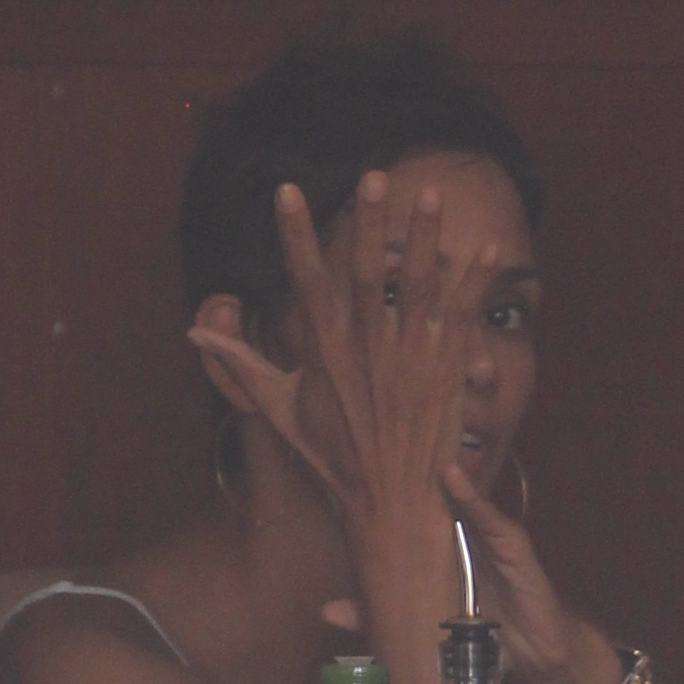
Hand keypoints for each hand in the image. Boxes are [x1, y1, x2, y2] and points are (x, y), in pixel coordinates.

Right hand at [187, 173, 496, 536]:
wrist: (390, 507)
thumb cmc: (333, 463)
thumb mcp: (281, 411)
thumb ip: (243, 365)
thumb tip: (196, 332)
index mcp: (326, 354)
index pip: (305, 282)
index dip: (295, 235)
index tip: (288, 190)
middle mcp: (368, 351)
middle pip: (367, 274)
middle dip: (370, 223)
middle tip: (373, 176)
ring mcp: (411, 360)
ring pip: (419, 288)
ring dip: (427, 240)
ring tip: (432, 194)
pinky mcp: (447, 373)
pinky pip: (463, 319)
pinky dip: (475, 285)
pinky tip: (488, 250)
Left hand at [319, 461, 620, 683]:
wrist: (531, 657)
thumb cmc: (476, 631)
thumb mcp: (422, 624)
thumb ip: (377, 615)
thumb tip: (326, 611)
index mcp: (437, 546)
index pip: (409, 508)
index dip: (386, 484)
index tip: (357, 459)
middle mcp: (461, 534)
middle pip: (432, 493)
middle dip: (409, 466)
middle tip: (379, 437)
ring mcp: (488, 536)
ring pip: (459, 495)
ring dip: (439, 469)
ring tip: (412, 441)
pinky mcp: (514, 547)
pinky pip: (492, 519)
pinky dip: (475, 497)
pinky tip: (454, 475)